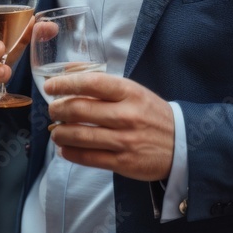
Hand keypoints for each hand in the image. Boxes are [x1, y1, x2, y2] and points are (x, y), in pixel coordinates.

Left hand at [45, 73, 174, 181]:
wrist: (182, 144)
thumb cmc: (152, 113)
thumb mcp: (134, 91)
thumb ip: (102, 82)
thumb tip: (69, 70)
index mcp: (130, 92)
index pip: (91, 83)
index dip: (66, 83)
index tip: (50, 86)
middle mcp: (126, 115)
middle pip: (81, 109)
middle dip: (58, 109)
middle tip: (52, 110)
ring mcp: (124, 140)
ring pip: (81, 135)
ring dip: (60, 133)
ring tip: (55, 131)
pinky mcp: (123, 162)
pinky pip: (89, 158)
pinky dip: (71, 153)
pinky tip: (64, 149)